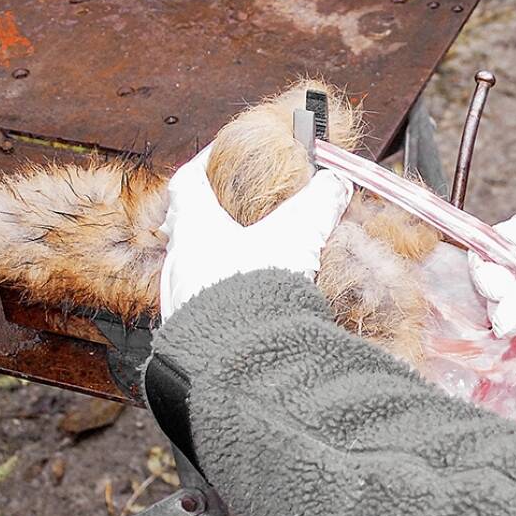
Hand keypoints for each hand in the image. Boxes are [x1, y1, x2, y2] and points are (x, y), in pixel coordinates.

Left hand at [158, 144, 352, 318]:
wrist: (239, 361)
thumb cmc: (256, 292)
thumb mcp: (296, 236)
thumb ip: (318, 204)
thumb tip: (336, 182)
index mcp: (194, 229)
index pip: (187, 182)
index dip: (203, 163)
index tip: (219, 154)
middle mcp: (179, 262)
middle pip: (186, 224)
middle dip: (211, 213)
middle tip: (235, 207)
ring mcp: (180, 299)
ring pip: (192, 264)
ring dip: (215, 254)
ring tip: (247, 253)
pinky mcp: (191, 331)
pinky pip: (201, 300)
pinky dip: (221, 290)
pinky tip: (248, 297)